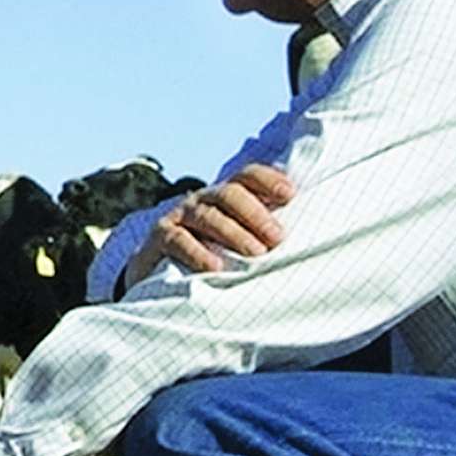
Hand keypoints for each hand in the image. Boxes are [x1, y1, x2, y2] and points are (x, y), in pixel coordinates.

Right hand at [131, 162, 295, 283]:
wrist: (158, 279)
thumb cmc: (211, 259)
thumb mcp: (236, 243)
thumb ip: (261, 234)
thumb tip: (298, 242)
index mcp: (223, 196)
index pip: (246, 176)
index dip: (268, 180)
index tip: (290, 195)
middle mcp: (201, 200)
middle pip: (229, 194)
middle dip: (256, 214)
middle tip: (278, 239)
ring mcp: (178, 216)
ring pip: (207, 216)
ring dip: (234, 234)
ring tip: (256, 255)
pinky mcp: (159, 238)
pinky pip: (178, 240)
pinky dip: (198, 253)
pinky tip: (216, 268)